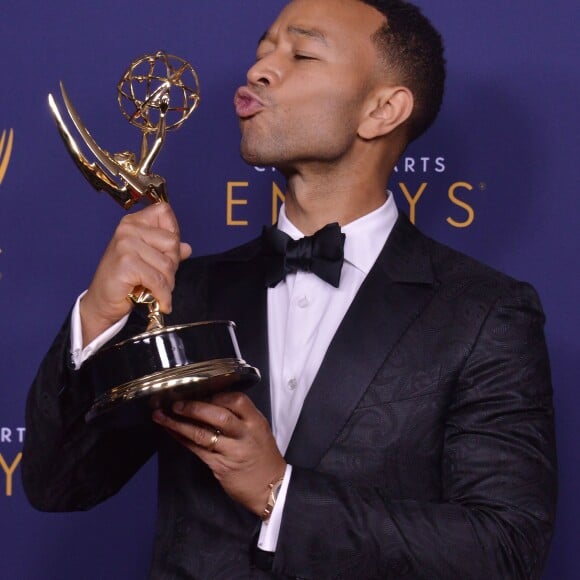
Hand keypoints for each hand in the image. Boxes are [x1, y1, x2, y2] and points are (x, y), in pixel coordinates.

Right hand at [80, 202, 191, 345]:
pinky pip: (158, 280)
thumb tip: (187, 248)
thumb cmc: (124, 280)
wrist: (102, 301)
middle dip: (172, 265)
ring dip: (168, 283)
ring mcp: (126, 245)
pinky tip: (161, 301)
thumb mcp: (149, 260)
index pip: (164, 212)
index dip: (173, 233)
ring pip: (167, 264)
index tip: (168, 252)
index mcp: (133, 222)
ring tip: (158, 290)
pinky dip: (163, 295)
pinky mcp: (126, 264)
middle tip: (162, 278)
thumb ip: (167, 252)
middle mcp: (128, 229)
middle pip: (171, 241)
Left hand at [152, 392, 286, 516]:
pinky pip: (197, 449)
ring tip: (161, 415)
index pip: (236, 400)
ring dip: (179, 423)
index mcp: (255, 421)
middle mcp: (244, 434)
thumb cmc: (262, 455)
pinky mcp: (219, 466)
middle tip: (176, 403)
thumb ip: (240, 417)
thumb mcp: (259, 430)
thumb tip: (209, 402)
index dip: (216, 394)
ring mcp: (231, 451)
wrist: (271, 487)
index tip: (199, 391)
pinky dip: (181, 438)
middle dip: (194, 407)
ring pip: (202, 434)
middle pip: (218, 416)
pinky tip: (170, 431)